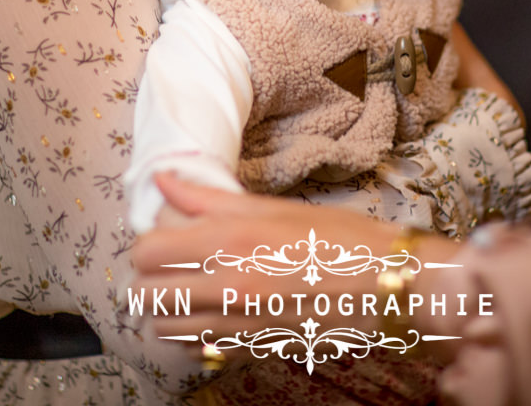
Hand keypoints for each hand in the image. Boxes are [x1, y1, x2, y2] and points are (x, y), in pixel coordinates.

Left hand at [132, 173, 455, 337]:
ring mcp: (237, 324)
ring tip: (187, 288)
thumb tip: (163, 181)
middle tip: (170, 262)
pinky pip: (193, 349)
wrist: (387, 287)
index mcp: (232, 240)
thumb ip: (210, 197)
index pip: (147, 251)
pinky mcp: (250, 349)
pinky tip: (211, 313)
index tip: (165, 235)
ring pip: (161, 327)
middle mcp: (228, 286)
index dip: (147, 242)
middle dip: (149, 276)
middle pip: (143, 293)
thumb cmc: (341, 240)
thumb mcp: (276, 207)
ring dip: (164, 308)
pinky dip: (190, 334)